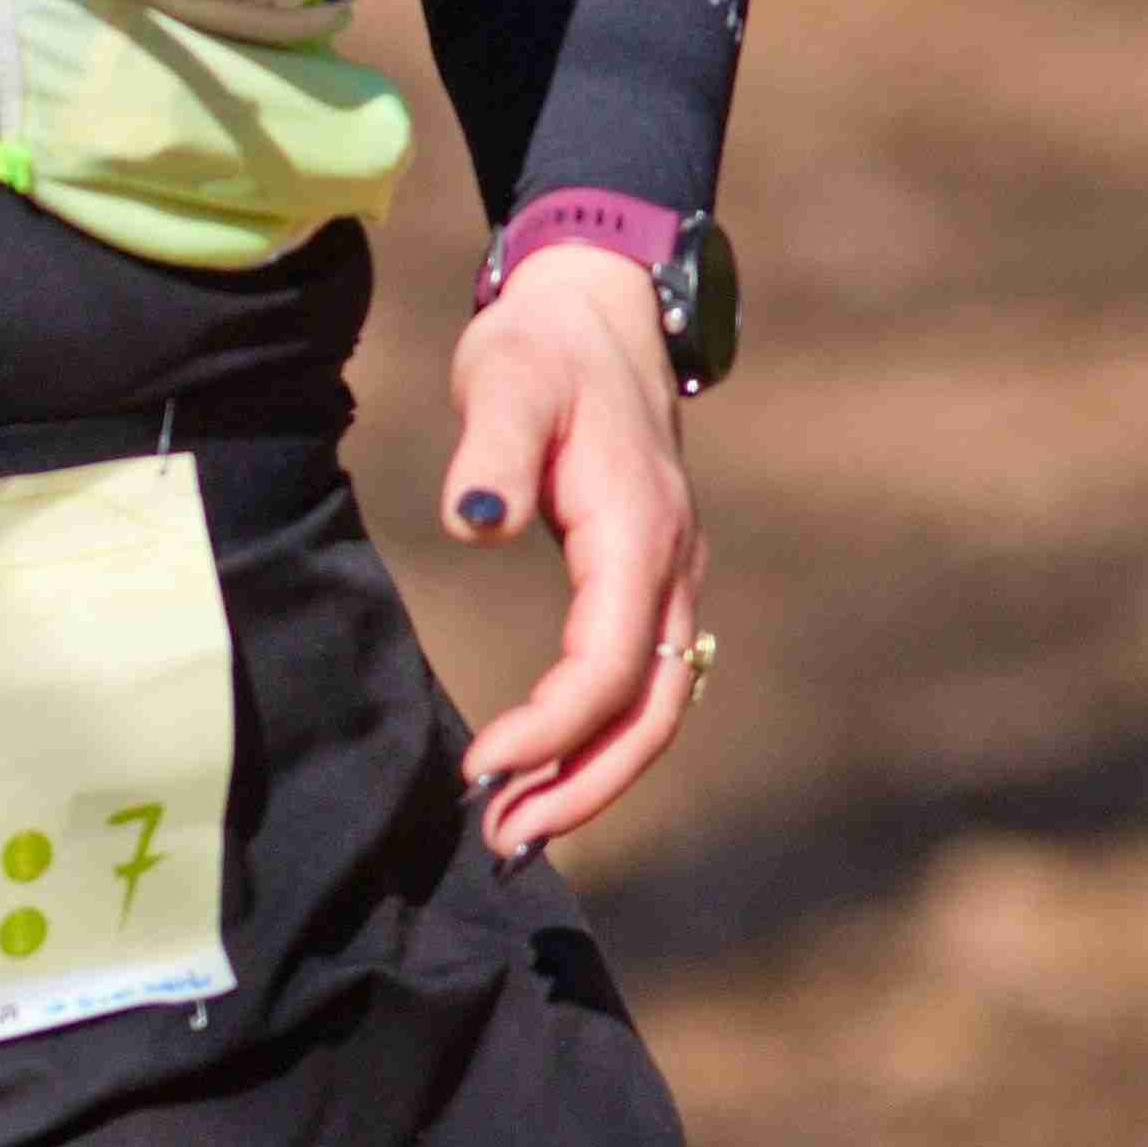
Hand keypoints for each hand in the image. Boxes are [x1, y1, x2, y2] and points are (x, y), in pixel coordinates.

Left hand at [443, 242, 705, 860]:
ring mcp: (670, 577)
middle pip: (650, 710)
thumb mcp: (503, 379)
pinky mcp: (649, 580)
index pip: (610, 663)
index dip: (553, 726)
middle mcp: (671, 566)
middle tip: (502, 838)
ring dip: (593, 774)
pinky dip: (599, 737)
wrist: (593, 307)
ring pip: (655, 705)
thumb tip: (476, 524)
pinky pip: (641, 680)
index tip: (482, 767)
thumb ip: (489, 450)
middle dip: (583, 784)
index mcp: (639, 531)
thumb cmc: (540, 345)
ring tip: (516, 825)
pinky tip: (544, 769)